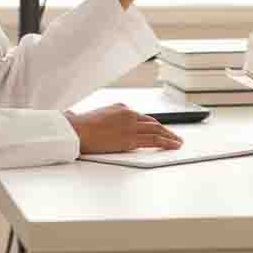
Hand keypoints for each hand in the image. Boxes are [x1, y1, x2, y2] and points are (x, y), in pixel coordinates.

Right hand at [64, 104, 182, 153]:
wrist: (75, 131)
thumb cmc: (79, 127)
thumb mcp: (95, 116)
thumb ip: (100, 119)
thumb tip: (90, 121)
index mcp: (120, 107)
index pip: (142, 117)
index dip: (153, 125)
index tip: (160, 129)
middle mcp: (128, 114)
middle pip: (152, 122)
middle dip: (165, 129)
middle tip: (174, 135)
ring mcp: (130, 126)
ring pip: (156, 130)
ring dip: (169, 136)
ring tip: (177, 141)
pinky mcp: (130, 139)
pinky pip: (153, 140)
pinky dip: (166, 142)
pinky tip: (173, 145)